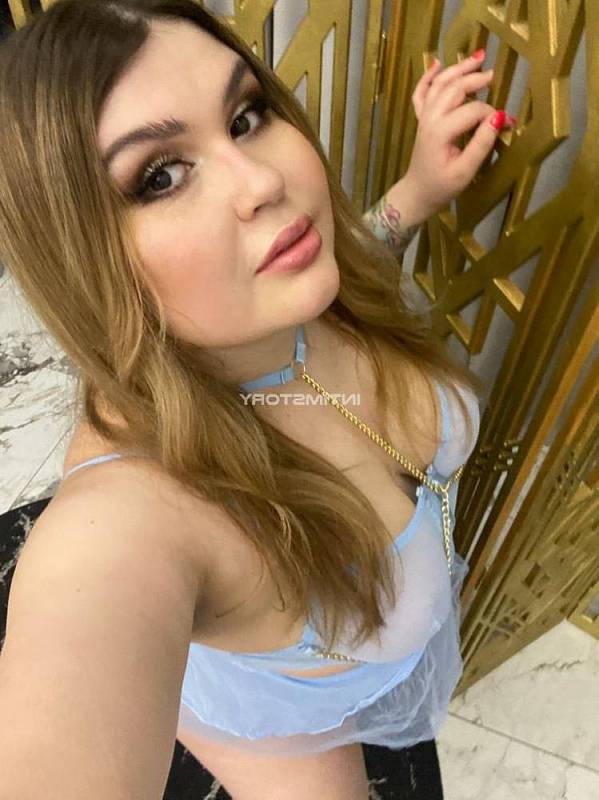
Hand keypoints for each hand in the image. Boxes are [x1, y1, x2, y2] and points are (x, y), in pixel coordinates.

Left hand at [401, 49, 515, 216]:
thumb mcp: (465, 171)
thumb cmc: (442, 187)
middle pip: (454, 89)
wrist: (417, 194)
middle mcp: (430, 119)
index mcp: (441, 132)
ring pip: (439, 85)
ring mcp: (424, 118)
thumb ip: (482, 144)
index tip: (509, 123)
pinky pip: (421, 93)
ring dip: (457, 69)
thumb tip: (500, 117)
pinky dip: (428, 77)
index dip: (493, 113)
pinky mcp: (421, 120)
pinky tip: (437, 63)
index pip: (472, 111)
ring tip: (477, 57)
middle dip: (474, 78)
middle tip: (493, 74)